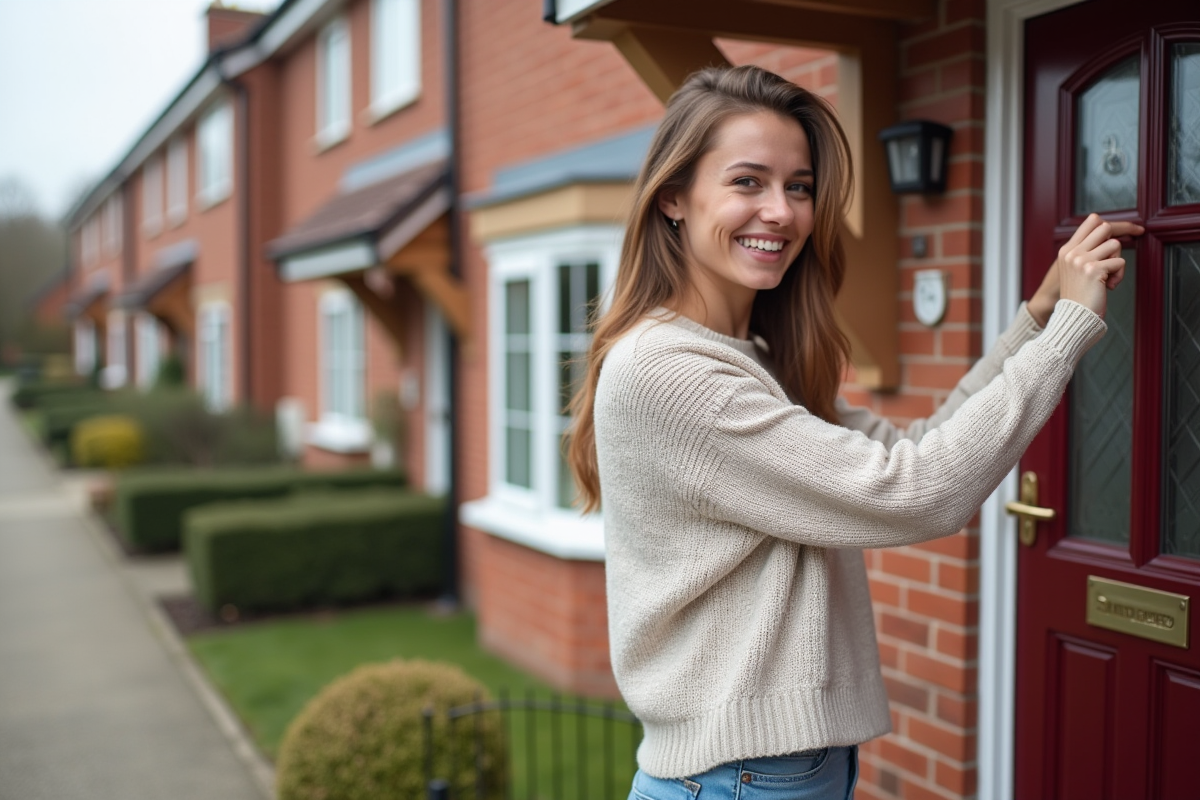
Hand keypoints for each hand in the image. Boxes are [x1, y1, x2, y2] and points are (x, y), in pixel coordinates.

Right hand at [1027, 214, 1143, 325]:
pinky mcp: (1093, 270)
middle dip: (1116, 243)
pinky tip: (1108, 286)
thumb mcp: (1076, 269)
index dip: (1114, 223)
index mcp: (1067, 250)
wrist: (1074, 317)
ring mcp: (1081, 260)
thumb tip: (1108, 232)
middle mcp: (1072, 252)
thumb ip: (1086, 250)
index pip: (1092, 221)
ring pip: (1115, 244)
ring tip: (1108, 277)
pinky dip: (1119, 276)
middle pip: (1105, 227)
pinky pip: (1120, 263)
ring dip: (1117, 261)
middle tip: (1115, 259)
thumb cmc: (1080, 294)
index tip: (1132, 229)